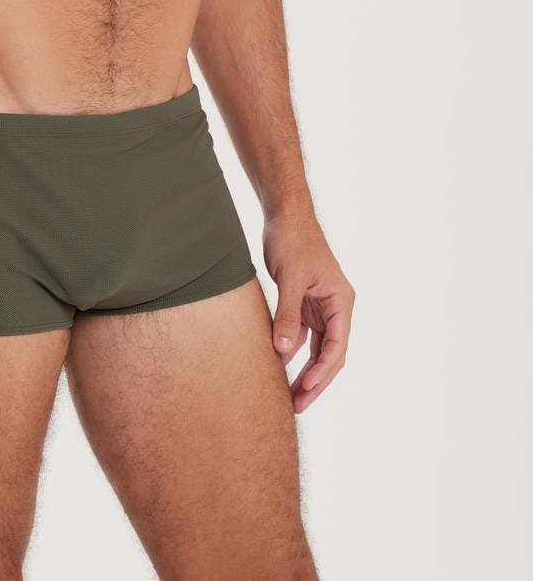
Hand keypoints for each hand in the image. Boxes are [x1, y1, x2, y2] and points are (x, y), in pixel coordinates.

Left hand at [262, 206, 354, 413]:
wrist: (283, 214)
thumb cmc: (292, 240)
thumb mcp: (290, 278)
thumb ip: (288, 315)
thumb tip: (283, 352)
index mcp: (341, 302)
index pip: (337, 346)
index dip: (323, 372)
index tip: (306, 389)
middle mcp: (335, 307)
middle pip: (329, 354)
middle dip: (315, 380)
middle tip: (297, 406)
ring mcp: (319, 306)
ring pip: (316, 348)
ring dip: (304, 370)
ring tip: (289, 397)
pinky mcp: (303, 303)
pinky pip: (301, 335)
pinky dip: (291, 351)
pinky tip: (278, 367)